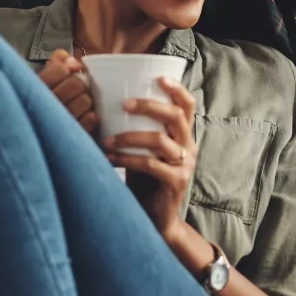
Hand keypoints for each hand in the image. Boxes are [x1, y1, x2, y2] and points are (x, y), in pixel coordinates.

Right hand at [37, 49, 96, 133]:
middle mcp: (43, 106)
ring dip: (84, 101)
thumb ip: (57, 62)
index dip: (68, 68)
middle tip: (75, 89)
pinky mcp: (71, 135)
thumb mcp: (45, 77)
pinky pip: (91, 118)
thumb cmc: (45, 102)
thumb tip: (74, 62)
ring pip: (85, 100)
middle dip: (79, 84)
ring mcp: (57, 123)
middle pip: (76, 84)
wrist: (39, 136)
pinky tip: (80, 117)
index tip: (70, 70)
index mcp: (34, 89)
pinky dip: (89, 117)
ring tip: (76, 104)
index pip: (59, 69)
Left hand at [104, 77, 197, 241]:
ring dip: (130, 137)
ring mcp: (185, 165)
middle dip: (149, 106)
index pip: (187, 105)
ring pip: (160, 140)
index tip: (159, 77)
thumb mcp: (144, 150)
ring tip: (107, 139)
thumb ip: (137, 130)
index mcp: (183, 135)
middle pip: (175, 116)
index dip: (176, 88)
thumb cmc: (144, 179)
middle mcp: (188, 146)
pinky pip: (151, 165)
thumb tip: (107, 103)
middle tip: (124, 104)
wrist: (156, 219)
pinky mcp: (177, 183)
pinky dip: (128, 159)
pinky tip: (110, 157)